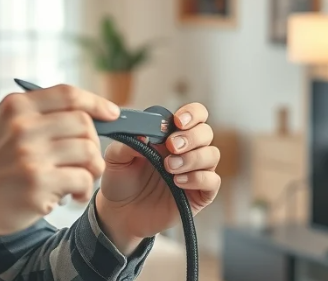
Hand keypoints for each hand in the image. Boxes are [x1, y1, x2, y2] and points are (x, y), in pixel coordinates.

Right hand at [0, 85, 119, 248]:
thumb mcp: (2, 125)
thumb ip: (36, 114)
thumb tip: (86, 111)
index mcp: (15, 107)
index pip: (68, 94)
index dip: (96, 102)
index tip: (111, 113)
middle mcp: (22, 126)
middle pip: (84, 124)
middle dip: (93, 143)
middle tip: (85, 160)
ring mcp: (30, 155)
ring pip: (89, 152)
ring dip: (92, 169)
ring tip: (78, 179)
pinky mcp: (37, 184)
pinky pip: (82, 180)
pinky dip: (83, 190)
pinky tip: (71, 196)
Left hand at [95, 102, 220, 253]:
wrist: (120, 213)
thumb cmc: (120, 180)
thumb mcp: (115, 158)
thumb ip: (126, 143)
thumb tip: (143, 134)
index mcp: (169, 135)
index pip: (194, 115)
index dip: (192, 114)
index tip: (178, 121)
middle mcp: (186, 150)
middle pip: (206, 132)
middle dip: (191, 137)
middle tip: (171, 146)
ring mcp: (194, 171)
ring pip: (212, 155)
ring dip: (193, 157)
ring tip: (169, 167)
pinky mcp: (198, 194)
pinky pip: (212, 181)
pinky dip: (198, 178)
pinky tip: (178, 181)